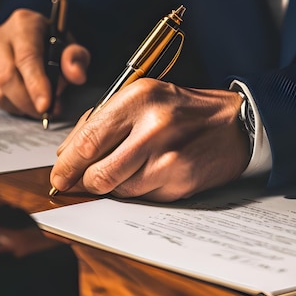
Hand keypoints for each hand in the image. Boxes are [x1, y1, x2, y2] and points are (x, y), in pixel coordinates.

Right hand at [0, 8, 90, 117]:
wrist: (35, 38)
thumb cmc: (54, 43)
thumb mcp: (71, 46)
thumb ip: (76, 58)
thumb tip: (76, 75)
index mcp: (24, 24)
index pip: (27, 57)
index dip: (35, 84)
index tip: (45, 105)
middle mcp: (0, 37)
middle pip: (8, 77)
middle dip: (29, 101)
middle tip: (49, 111)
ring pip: (0, 91)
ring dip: (23, 106)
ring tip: (42, 106)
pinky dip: (15, 106)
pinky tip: (29, 102)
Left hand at [50, 79, 250, 201]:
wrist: (236, 124)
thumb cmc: (184, 110)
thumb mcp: (142, 98)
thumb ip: (101, 122)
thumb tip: (66, 155)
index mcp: (139, 98)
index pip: (88, 140)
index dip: (67, 164)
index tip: (59, 175)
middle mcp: (154, 127)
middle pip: (98, 174)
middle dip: (85, 182)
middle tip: (85, 180)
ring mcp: (169, 158)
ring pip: (117, 190)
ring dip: (115, 185)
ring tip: (132, 166)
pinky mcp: (180, 182)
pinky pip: (141, 197)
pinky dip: (138, 189)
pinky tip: (153, 171)